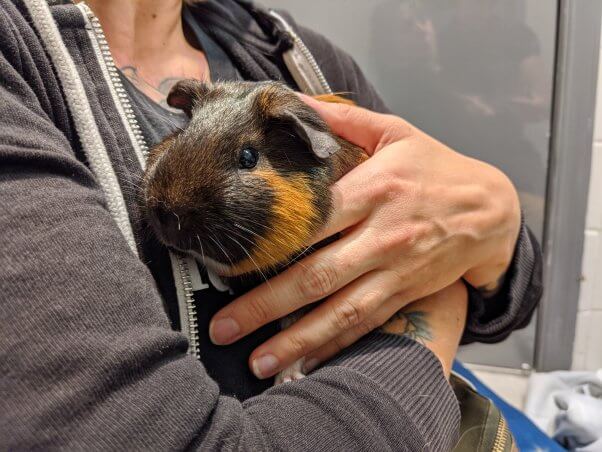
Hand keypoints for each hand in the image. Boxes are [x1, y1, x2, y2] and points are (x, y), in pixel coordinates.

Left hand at [209, 97, 520, 378]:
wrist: (492, 209)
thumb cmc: (436, 168)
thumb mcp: (394, 133)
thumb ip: (342, 120)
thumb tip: (293, 102)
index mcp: (373, 190)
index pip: (311, 221)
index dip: (268, 245)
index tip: (227, 265)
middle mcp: (381, 236)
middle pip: (315, 276)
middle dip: (265, 306)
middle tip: (221, 328)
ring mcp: (394, 271)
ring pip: (338, 312)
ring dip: (295, 341)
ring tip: (256, 364)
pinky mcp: (405, 293)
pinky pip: (365, 325)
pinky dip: (335, 347)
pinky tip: (304, 366)